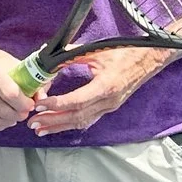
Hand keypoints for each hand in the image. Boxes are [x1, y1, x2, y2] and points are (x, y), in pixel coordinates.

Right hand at [0, 40, 36, 134]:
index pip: (11, 94)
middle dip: (17, 115)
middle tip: (23, 114)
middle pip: (2, 109)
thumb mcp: (15, 66)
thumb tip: (43, 99)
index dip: (24, 104)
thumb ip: (32, 82)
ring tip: (13, 117)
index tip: (30, 105)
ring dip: (7, 122)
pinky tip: (1, 120)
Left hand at [23, 47, 175, 135]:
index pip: (77, 101)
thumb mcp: (97, 51)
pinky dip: (72, 123)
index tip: (39, 105)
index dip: (56, 105)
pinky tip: (58, 126)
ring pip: (82, 121)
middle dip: (53, 121)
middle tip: (32, 123)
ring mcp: (110, 106)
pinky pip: (89, 119)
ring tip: (40, 130)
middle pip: (77, 116)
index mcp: (106, 86)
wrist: (148, 59)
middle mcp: (108, 100)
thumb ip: (72, 55)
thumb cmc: (124, 52)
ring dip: (60, 126)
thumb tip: (49, 56)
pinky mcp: (110, 108)